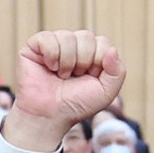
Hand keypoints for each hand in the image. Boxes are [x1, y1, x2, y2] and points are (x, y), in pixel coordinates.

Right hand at [7, 31, 123, 147]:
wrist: (49, 116)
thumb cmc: (76, 104)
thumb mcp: (106, 92)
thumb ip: (117, 72)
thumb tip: (112, 49)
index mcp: (92, 53)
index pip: (103, 42)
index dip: (98, 62)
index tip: (89, 78)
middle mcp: (74, 45)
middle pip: (86, 37)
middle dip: (82, 62)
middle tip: (74, 78)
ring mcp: (55, 43)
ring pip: (67, 37)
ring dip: (67, 62)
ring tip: (61, 76)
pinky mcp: (35, 45)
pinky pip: (47, 38)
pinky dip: (51, 56)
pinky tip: (49, 68)